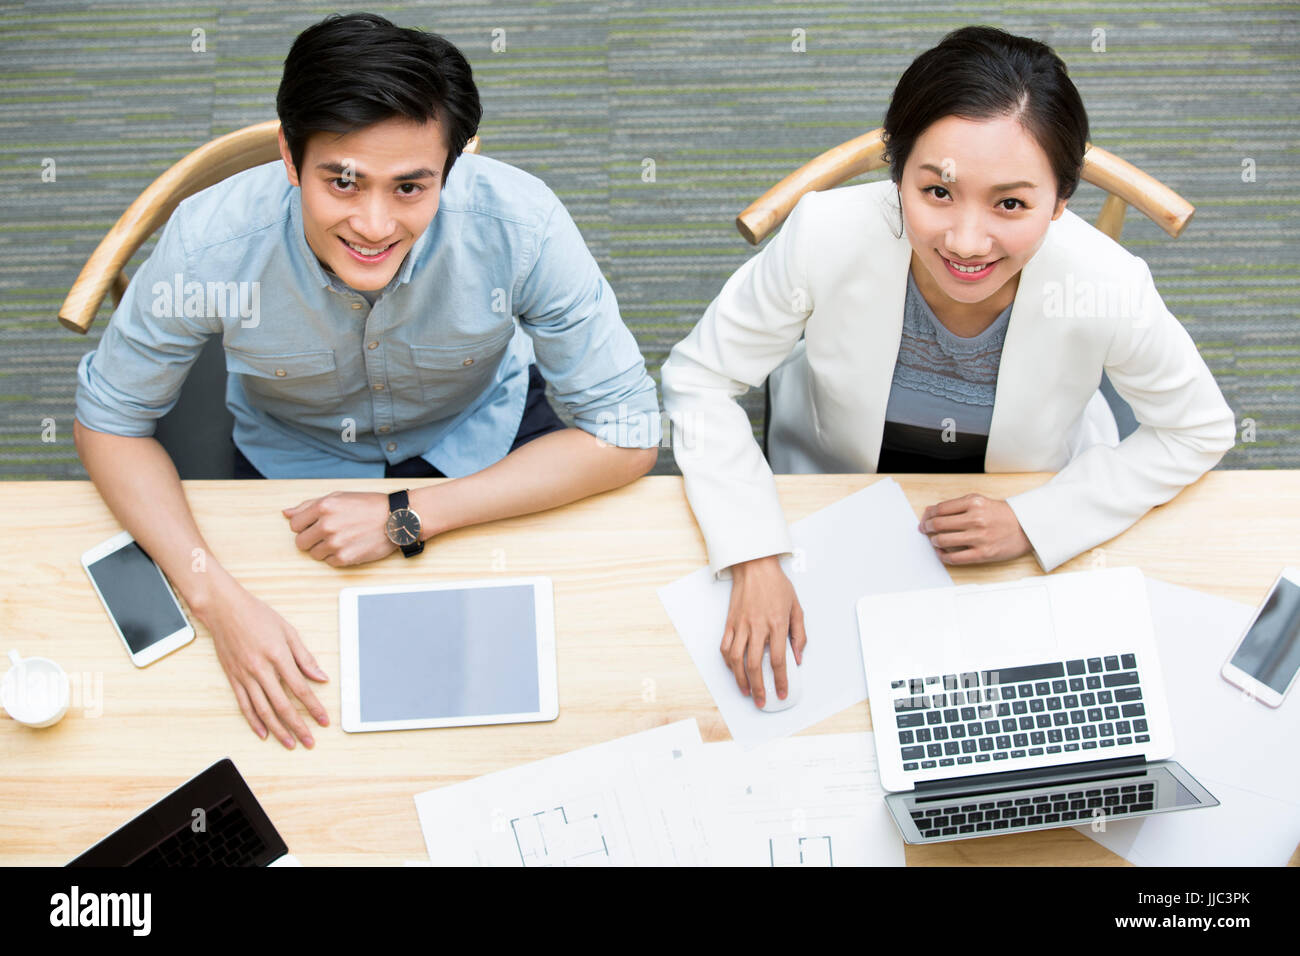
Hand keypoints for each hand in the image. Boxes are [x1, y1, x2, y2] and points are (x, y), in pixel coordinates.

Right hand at [197, 580, 329, 748]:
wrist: (224, 609)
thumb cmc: (257, 616)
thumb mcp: (288, 631)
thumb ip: (304, 657)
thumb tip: (320, 677)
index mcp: (278, 656)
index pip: (300, 689)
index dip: (314, 708)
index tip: (324, 720)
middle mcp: (260, 669)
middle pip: (282, 706)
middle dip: (298, 727)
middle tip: (310, 741)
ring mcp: (244, 676)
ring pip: (263, 710)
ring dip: (278, 730)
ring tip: (290, 743)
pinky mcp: (233, 678)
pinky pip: (244, 705)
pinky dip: (254, 722)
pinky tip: (263, 733)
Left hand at [283, 491, 396, 565]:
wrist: (396, 519)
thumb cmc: (369, 506)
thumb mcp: (338, 497)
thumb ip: (309, 505)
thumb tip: (286, 513)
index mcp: (323, 507)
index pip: (294, 524)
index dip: (304, 526)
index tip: (315, 526)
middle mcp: (326, 525)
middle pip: (301, 542)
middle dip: (311, 539)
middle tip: (328, 534)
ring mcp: (335, 543)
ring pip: (314, 554)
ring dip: (325, 548)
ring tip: (342, 539)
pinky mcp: (344, 558)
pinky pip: (329, 562)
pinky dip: (337, 556)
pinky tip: (350, 546)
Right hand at [721, 555, 807, 708]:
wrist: (755, 566)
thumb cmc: (776, 585)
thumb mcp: (797, 608)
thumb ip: (799, 635)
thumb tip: (798, 658)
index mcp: (777, 624)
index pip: (779, 660)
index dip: (781, 680)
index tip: (781, 692)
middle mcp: (758, 627)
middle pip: (756, 665)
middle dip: (758, 688)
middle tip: (761, 701)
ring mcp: (741, 625)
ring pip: (736, 659)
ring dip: (740, 679)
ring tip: (746, 691)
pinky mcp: (730, 622)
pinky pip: (725, 646)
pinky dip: (728, 662)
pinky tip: (733, 669)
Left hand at [918, 493, 1030, 564]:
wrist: (1026, 527)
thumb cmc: (1002, 515)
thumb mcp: (980, 502)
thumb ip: (956, 505)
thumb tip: (930, 511)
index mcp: (974, 502)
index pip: (941, 508)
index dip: (929, 515)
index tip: (926, 518)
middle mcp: (976, 518)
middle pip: (939, 524)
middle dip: (927, 527)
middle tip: (926, 529)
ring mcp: (979, 537)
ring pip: (943, 540)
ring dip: (934, 541)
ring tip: (936, 541)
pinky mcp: (983, 553)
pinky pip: (954, 557)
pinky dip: (943, 556)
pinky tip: (942, 553)